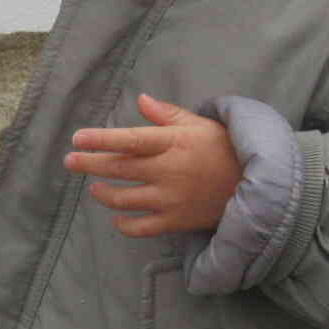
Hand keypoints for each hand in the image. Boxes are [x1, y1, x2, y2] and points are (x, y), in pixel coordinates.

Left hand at [63, 93, 241, 236]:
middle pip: (118, 169)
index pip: (129, 140)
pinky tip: (117, 217)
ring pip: (124, 199)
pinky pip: (141, 228)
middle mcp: (168, 171)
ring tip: (94, 187)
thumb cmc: (225, 149)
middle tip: (70, 161)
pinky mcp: (176, 221)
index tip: (77, 138)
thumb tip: (141, 100)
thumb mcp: (201, 125)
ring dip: (103, 194)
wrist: (258, 184)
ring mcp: (171, 199)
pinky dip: (124, 225)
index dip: (100, 139)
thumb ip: (168, 115)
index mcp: (173, 143)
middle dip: (90, 164)